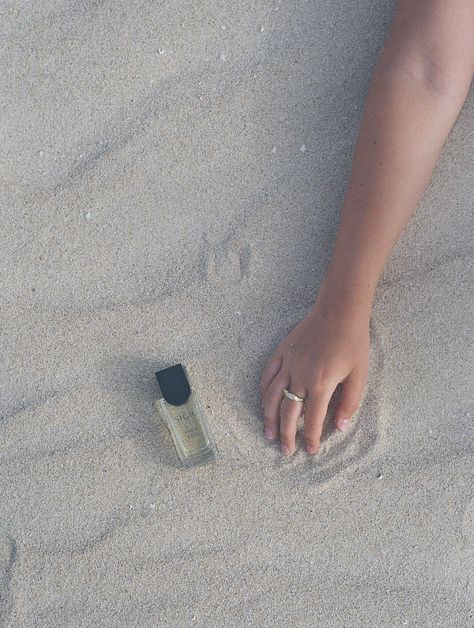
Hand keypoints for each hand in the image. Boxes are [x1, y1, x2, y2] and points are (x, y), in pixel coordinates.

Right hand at [260, 293, 369, 454]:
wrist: (339, 310)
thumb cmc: (353, 342)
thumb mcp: (360, 375)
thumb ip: (350, 403)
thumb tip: (340, 426)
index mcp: (322, 383)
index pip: (313, 419)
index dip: (311, 438)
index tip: (310, 451)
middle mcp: (300, 376)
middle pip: (289, 412)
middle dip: (287, 435)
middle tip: (285, 451)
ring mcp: (289, 363)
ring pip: (273, 396)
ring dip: (269, 417)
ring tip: (269, 433)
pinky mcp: (283, 352)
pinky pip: (268, 375)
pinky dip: (264, 391)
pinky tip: (264, 402)